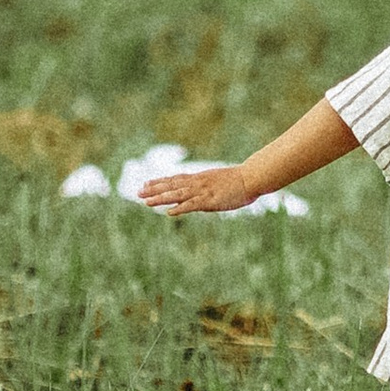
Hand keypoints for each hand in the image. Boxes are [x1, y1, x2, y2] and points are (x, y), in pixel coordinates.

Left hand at [139, 164, 265, 214]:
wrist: (251, 177)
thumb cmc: (239, 181)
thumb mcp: (218, 181)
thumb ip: (207, 187)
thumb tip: (201, 192)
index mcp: (199, 178)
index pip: (175, 179)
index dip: (160, 181)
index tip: (146, 183)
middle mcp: (197, 183)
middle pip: (171, 185)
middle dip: (154, 190)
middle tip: (138, 193)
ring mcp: (202, 191)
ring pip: (177, 194)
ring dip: (160, 198)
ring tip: (145, 202)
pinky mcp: (210, 200)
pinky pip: (192, 205)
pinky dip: (180, 208)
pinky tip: (169, 212)